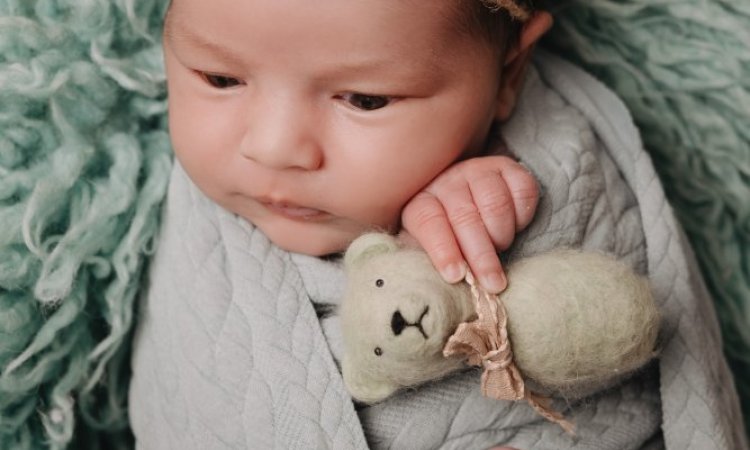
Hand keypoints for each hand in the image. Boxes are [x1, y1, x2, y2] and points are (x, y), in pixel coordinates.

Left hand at [401, 155, 537, 292]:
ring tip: (500, 248)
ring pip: (495, 203)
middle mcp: (448, 182)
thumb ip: (429, 263)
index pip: (428, 222)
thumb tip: (436, 287)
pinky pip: (523, 190)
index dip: (443, 250)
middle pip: (465, 217)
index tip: (456, 276)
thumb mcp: (427, 247)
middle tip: (492, 283)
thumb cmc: (446, 233)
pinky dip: (523, 214)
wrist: (468, 198)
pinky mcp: (508, 167)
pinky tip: (515, 226)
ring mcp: (478, 171)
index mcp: (421, 201)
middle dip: (480, 255)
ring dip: (501, 234)